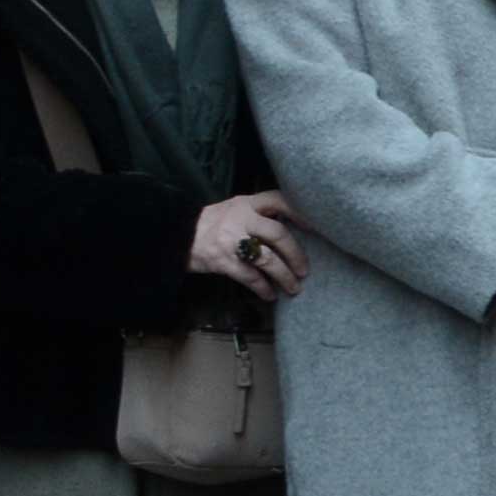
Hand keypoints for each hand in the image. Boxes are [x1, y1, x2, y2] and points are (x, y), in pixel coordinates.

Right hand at [186, 192, 305, 298]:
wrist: (177, 235)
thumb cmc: (214, 224)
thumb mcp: (236, 210)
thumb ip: (259, 216)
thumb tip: (293, 230)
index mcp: (247, 203)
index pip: (280, 201)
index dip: (301, 213)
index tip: (317, 228)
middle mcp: (241, 218)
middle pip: (278, 234)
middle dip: (295, 254)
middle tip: (305, 270)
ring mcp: (231, 239)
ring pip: (267, 259)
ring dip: (284, 275)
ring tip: (294, 287)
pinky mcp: (223, 261)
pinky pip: (250, 276)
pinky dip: (263, 288)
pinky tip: (271, 295)